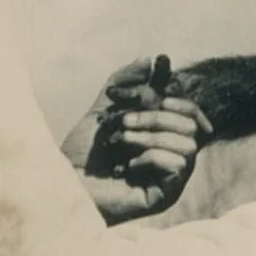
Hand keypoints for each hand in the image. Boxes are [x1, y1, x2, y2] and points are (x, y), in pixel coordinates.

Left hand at [65, 56, 214, 224]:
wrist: (63, 185)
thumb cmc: (81, 154)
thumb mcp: (104, 111)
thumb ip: (126, 85)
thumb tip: (150, 59)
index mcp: (164, 138)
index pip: (191, 112)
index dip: (176, 99)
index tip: (150, 94)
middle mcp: (174, 157)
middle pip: (192, 125)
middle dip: (156, 117)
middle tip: (125, 122)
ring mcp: (172, 179)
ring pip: (188, 145)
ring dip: (151, 137)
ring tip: (123, 141)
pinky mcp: (166, 196)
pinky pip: (178, 166)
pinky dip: (151, 158)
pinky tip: (128, 166)